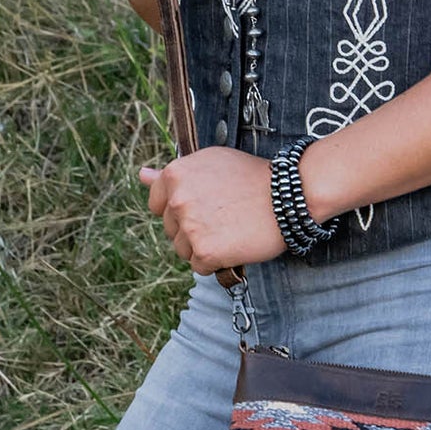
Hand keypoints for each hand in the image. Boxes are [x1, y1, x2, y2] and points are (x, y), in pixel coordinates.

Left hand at [139, 147, 284, 273]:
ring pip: (183, 250)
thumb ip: (174, 174)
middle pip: (171, 229)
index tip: (202, 207)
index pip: (157, 204)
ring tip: (230, 230)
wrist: (288, 194)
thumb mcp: (211, 162)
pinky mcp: (205, 251)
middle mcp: (178, 200)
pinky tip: (234, 243)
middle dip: (193, 228)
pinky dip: (216, 261)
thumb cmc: (252, 176)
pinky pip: (200, 266)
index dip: (180, 209)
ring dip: (203, 246)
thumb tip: (142, 176)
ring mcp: (190, 227)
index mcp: (175, 175)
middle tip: (224, 217)